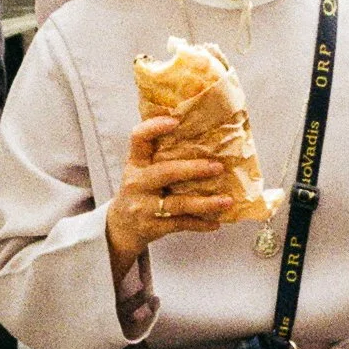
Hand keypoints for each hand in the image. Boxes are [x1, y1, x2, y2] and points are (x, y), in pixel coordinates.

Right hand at [105, 113, 238, 277]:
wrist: (120, 227)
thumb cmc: (139, 191)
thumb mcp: (141, 169)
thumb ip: (160, 154)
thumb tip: (200, 133)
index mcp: (136, 163)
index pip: (139, 138)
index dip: (154, 127)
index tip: (175, 121)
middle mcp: (137, 182)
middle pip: (166, 172)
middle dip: (194, 169)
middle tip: (218, 167)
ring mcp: (143, 206)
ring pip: (178, 204)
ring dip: (205, 203)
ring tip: (227, 200)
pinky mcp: (151, 227)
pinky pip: (180, 224)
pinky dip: (200, 224)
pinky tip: (216, 222)